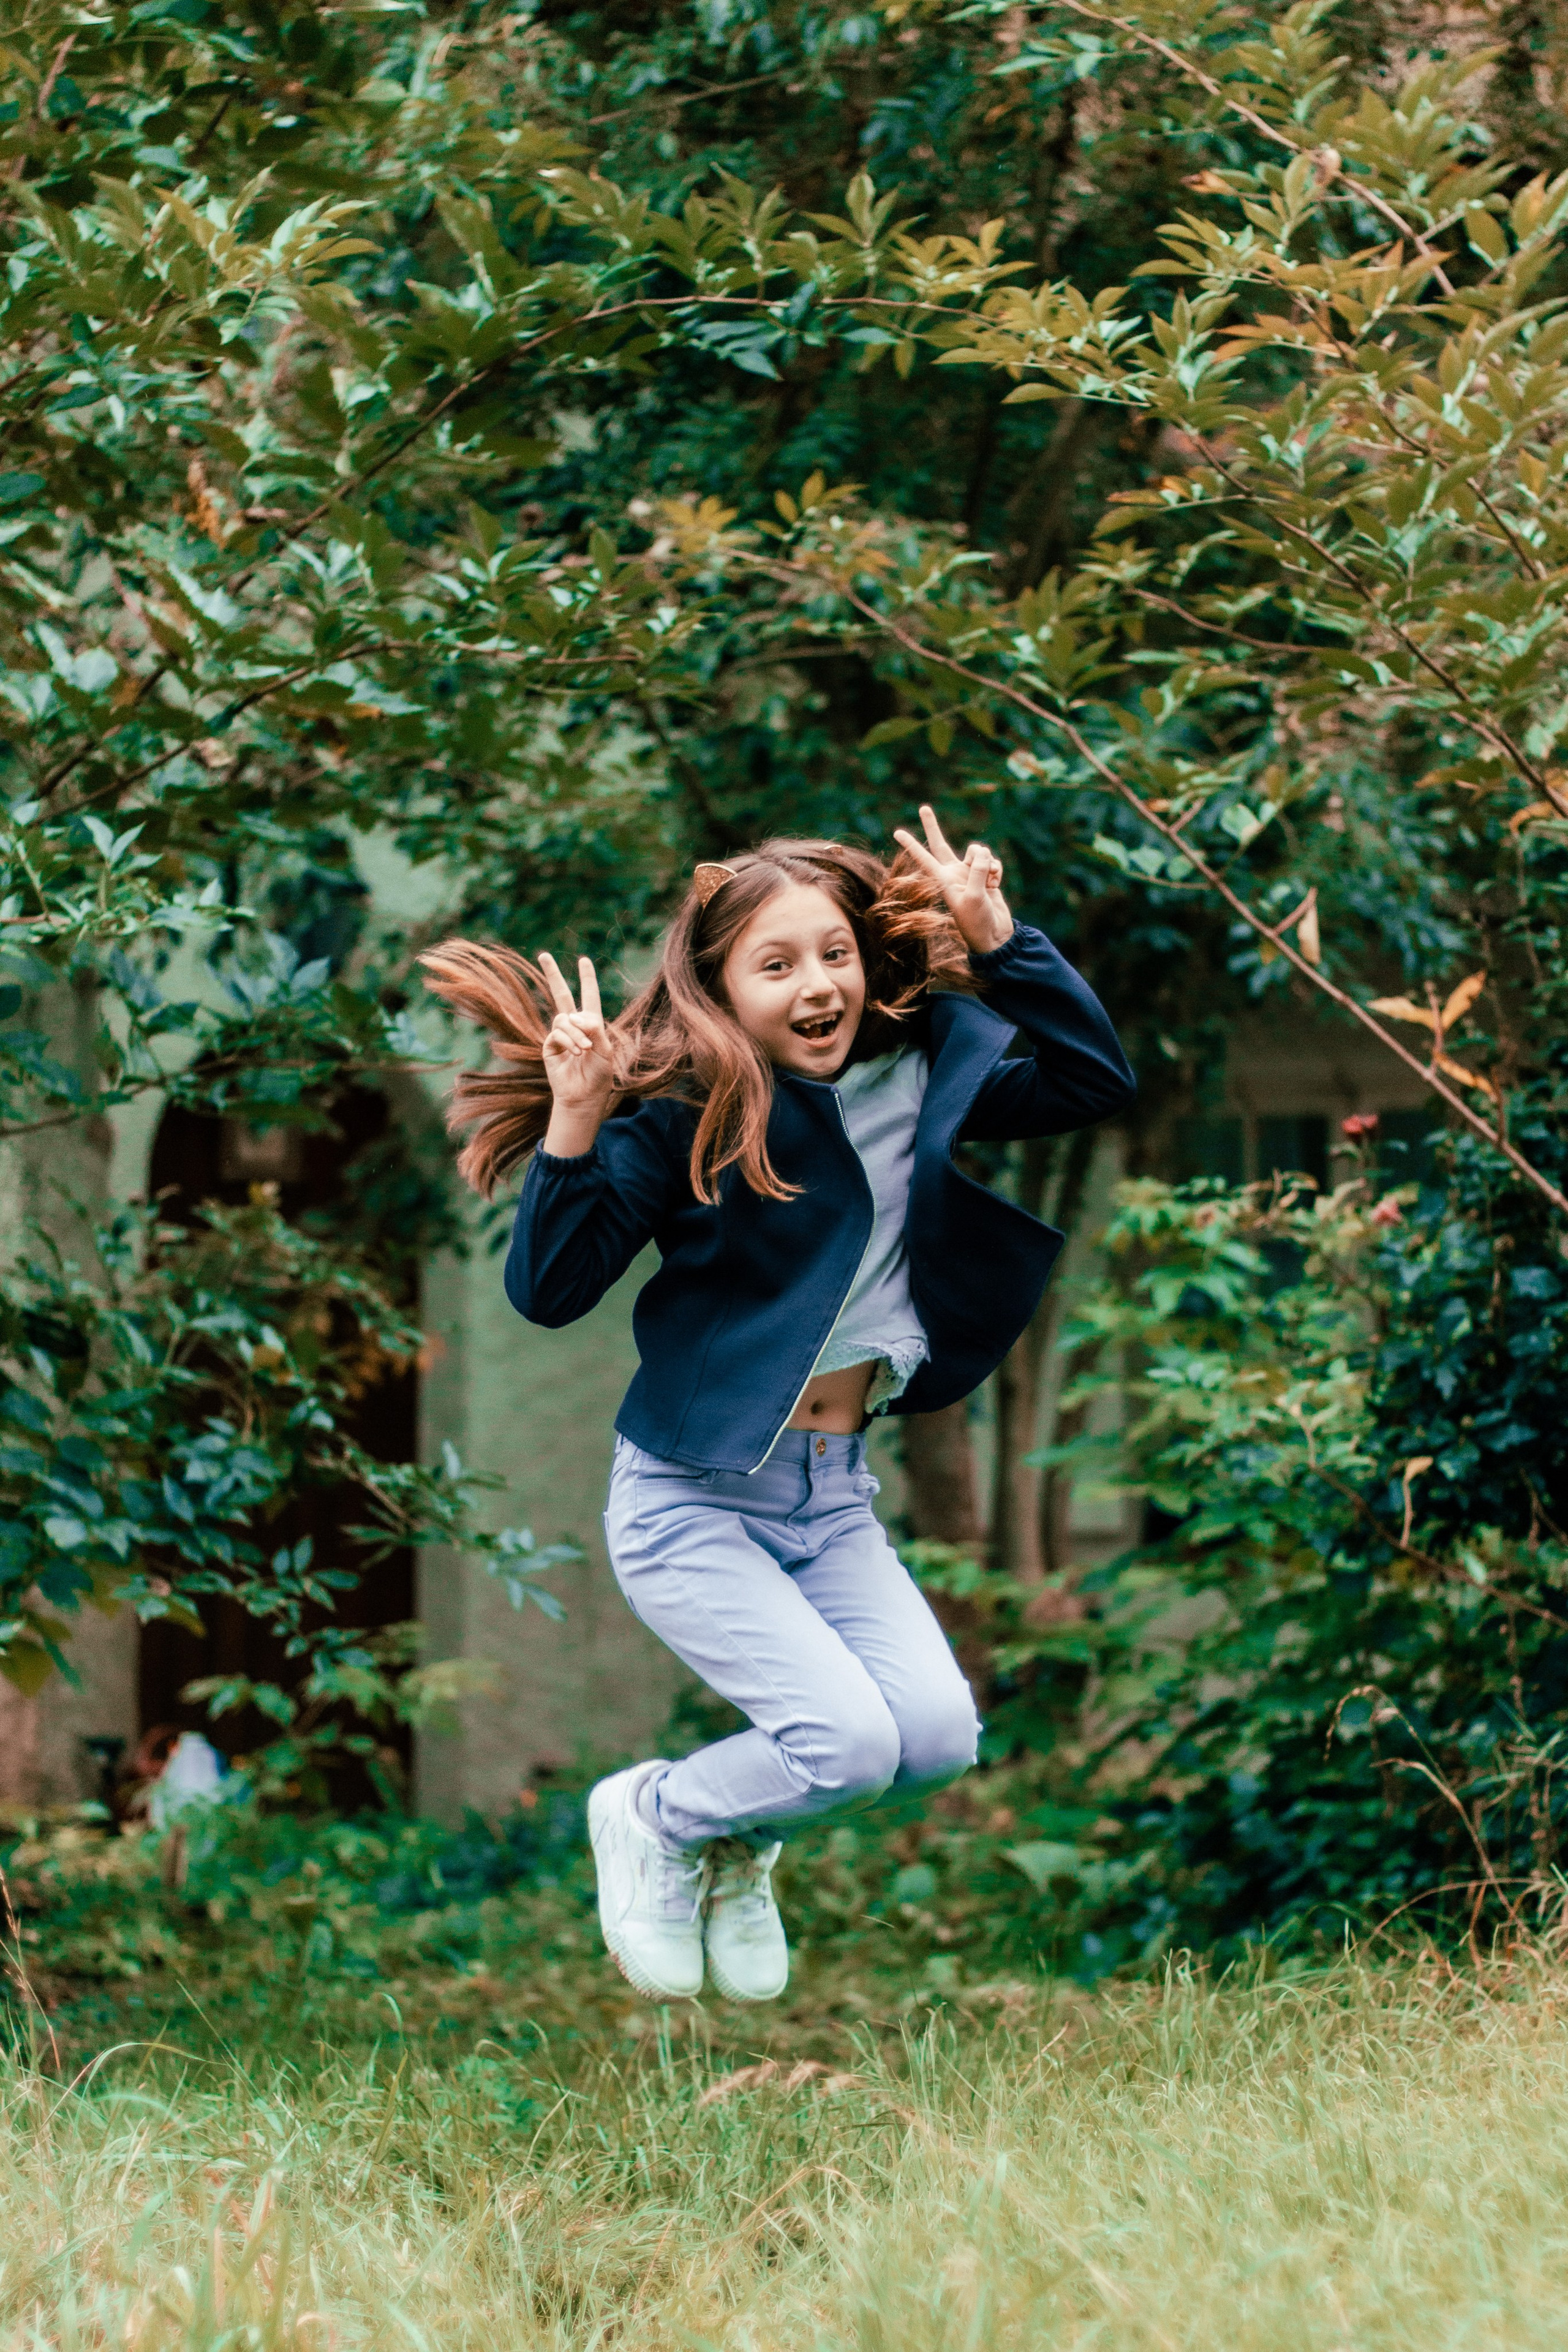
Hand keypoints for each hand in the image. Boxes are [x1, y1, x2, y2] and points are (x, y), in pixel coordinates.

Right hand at [539, 951, 616, 1155]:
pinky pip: (557, 1034)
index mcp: (591, 1025)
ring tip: (585, 1050)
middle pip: (562, 995)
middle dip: (553, 975)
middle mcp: (574, 1026)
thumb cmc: (599, 1076)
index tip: (583, 960)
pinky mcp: (549, 1046)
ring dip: (576, 1033)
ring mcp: (560, 1036)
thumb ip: (595, 1029)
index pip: (588, 996)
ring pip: (564, 1019)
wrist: (584, 1097)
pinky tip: (577, 1052)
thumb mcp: (605, 1050)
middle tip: (543, 954)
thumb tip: (575, 1015)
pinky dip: (569, 1041)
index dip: (587, 979)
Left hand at [893, 804, 1013, 954]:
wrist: (994, 935)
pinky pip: (991, 861)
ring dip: (986, 860)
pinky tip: (996, 884)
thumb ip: (977, 871)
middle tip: (923, 808)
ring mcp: (969, 873)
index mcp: (943, 880)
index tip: (897, 832)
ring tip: (989, 880)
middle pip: (940, 844)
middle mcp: (953, 873)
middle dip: (932, 826)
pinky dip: (996, 869)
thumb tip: (982, 853)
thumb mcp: (975, 897)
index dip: (911, 845)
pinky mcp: (985, 876)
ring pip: (977, 851)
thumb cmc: (978, 921)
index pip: (924, 858)